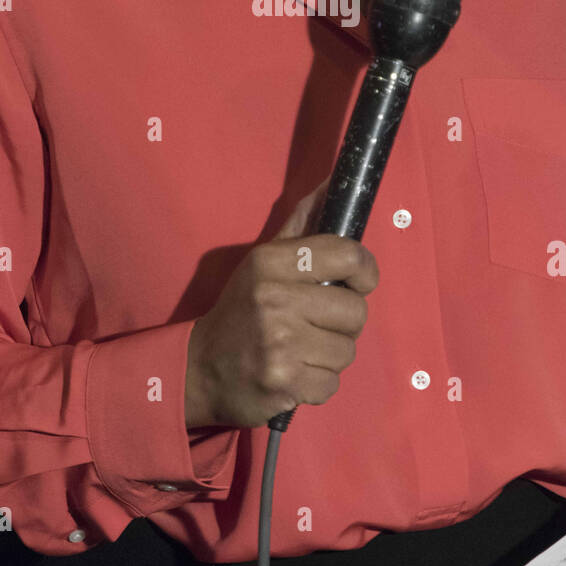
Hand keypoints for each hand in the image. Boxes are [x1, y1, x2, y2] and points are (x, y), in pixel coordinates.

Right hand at [185, 175, 379, 427]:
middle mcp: (274, 300)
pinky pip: (333, 382)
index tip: (358, 281)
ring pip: (347, 350)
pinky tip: (294, 371)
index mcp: (271, 262)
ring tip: (301, 348)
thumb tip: (334, 182)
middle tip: (316, 323)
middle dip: (344, 322)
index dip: (365, 270)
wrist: (200, 368)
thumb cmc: (242, 308)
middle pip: (356, 311)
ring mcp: (279, 344)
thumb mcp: (263, 259)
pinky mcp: (284, 383)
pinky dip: (319, 382)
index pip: (348, 256)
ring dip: (330, 354)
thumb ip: (303, 224)